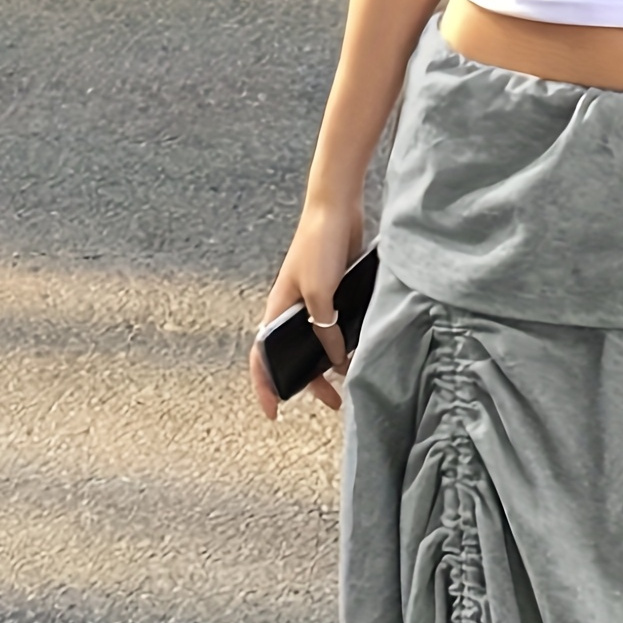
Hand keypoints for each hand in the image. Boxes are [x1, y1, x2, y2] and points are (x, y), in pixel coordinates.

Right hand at [250, 199, 365, 420]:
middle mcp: (292, 309)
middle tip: (334, 404)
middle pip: (294, 356)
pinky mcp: (334, 294)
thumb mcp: (320, 295)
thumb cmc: (319, 246)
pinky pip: (336, 329)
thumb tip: (338, 359)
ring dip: (331, 366)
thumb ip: (325, 329)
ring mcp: (314, 302)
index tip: (272, 413)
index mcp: (277, 309)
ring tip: (351, 384)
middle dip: (311, 383)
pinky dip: (344, 345)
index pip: (261, 356)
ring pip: (317, 345)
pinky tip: (361, 354)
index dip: (264, 386)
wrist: (336, 209)